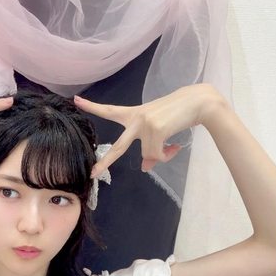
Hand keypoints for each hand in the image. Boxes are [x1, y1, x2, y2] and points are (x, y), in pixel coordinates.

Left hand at [73, 84, 222, 174]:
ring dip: (161, 156)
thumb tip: (146, 168)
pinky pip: (157, 155)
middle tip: (93, 174)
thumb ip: (149, 147)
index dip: (93, 107)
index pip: (110, 111)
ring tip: (173, 147)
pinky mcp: (155, 129)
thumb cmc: (179, 113)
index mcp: (134, 114)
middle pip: (119, 147)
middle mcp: (136, 118)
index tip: (76, 101)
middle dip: (106, 162)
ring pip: (148, 155)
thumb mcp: (160, 130)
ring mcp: (145, 124)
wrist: (199, 102)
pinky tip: (176, 146)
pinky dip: (167, 155)